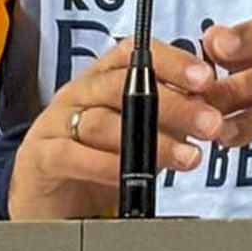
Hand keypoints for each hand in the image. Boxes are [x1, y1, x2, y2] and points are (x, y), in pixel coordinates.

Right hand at [7, 38, 221, 219]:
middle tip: (209, 122)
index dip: (171, 61)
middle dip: (173, 103)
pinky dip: (108, 165)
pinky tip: (135, 175)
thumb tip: (208, 111)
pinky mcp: (43, 155)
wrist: (44, 195)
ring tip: (187, 156)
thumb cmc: (91, 158)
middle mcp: (78, 93)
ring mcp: (57, 122)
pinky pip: (75, 155)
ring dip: (150, 140)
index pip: (134, 55)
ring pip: (103, 122)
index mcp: (101, 79)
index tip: (205, 78)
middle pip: (124, 86)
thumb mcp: (133, 134)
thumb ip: (165, 120)